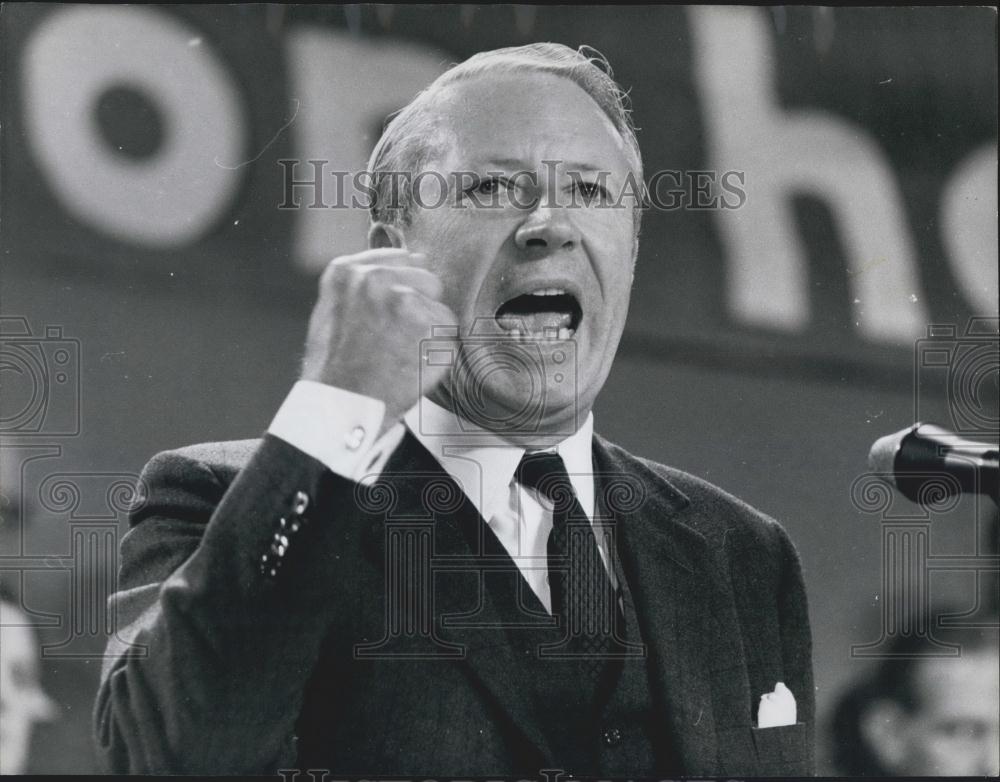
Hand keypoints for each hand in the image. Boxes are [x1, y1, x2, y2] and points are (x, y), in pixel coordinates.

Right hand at [301, 249, 458, 427]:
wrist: (340, 407)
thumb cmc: (335, 368)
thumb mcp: (333, 310)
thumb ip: (363, 285)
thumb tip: (407, 263)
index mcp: (348, 271)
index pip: (401, 259)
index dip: (402, 289)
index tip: (390, 315)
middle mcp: (376, 278)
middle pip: (427, 279)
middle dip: (419, 307)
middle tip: (395, 340)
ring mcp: (405, 300)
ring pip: (439, 308)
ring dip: (428, 331)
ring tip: (400, 354)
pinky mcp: (430, 325)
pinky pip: (449, 334)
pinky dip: (438, 353)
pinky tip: (411, 365)